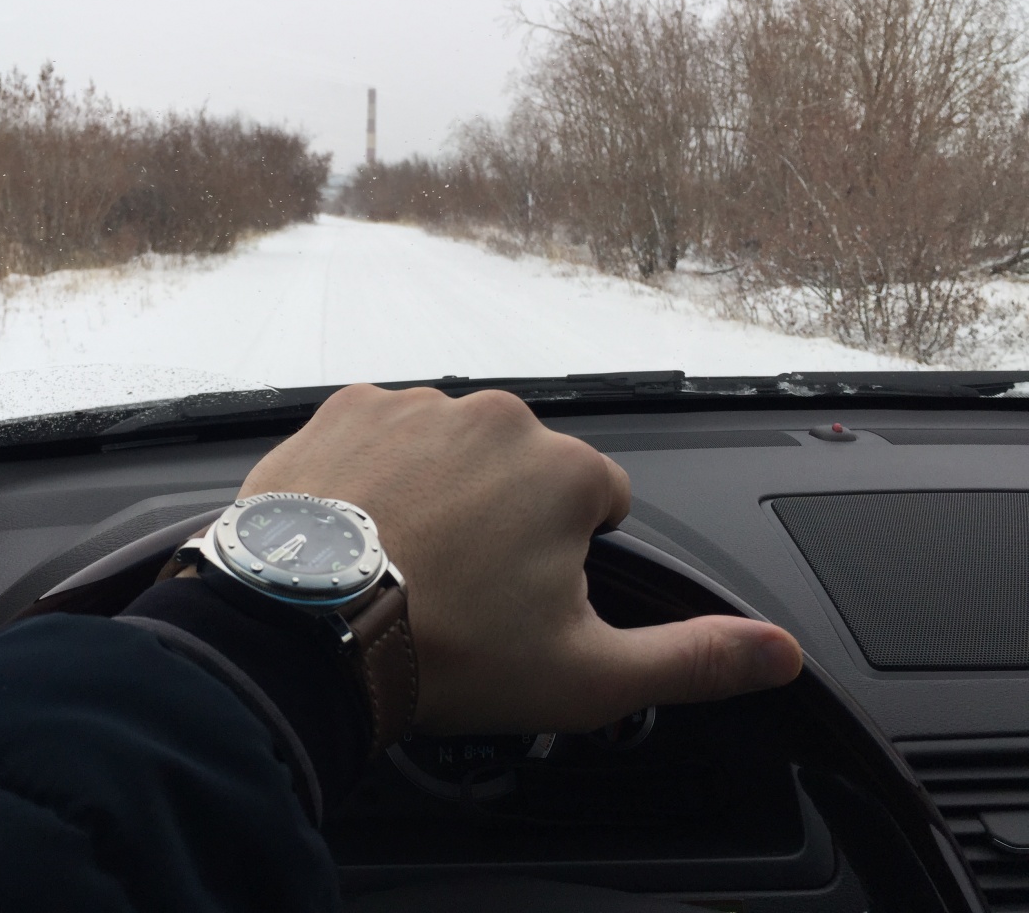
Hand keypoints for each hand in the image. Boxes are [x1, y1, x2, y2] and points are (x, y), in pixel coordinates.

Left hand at [241, 384, 802, 733]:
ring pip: (452, 450)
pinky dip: (378, 472)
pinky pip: (383, 435)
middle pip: (522, 471)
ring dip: (441, 491)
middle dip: (505, 520)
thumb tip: (779, 652)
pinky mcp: (346, 409)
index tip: (520, 599)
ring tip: (405, 559)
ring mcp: (414, 406)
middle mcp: (495, 418)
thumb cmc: (445, 652)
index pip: (596, 502)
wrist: (303, 632)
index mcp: (563, 471)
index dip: (565, 557)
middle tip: (460, 587)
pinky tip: (361, 527)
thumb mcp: (586, 677)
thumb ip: (695, 659)